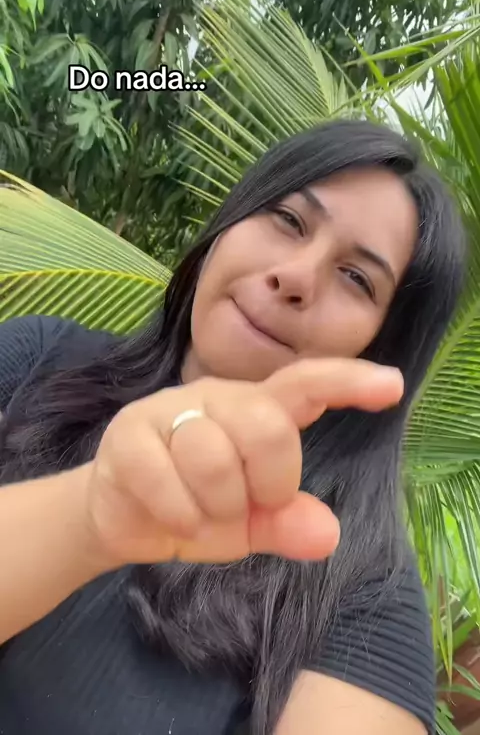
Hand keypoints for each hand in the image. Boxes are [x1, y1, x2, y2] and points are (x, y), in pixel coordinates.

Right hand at [85, 359, 403, 566]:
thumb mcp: (250, 523)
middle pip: (268, 426)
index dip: (349, 382)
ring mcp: (170, 409)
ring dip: (217, 508)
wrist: (121, 517)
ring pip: (214, 457)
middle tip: (249, 507)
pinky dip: (179, 515)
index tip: (392, 386)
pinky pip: (165, 477)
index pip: (307, 384)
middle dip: (268, 485)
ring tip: (203, 515)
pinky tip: (175, 519)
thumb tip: (327, 533)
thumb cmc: (197, 507)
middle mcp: (217, 397)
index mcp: (255, 409)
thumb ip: (287, 522)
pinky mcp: (129, 432)